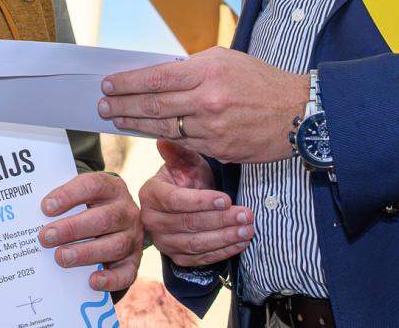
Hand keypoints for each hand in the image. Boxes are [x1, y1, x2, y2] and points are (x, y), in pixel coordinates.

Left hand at [36, 171, 141, 292]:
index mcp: (111, 188)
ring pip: (115, 245)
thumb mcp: (82, 197)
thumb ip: (64, 202)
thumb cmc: (90, 208)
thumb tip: (34, 216)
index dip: (69, 195)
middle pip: (103, 219)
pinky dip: (111, 279)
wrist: (116, 224)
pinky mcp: (134, 261)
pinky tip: (92, 281)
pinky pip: (127, 272)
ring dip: (85, 253)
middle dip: (72, 229)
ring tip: (60, 257)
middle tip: (45, 237)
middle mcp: (126, 211)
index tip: (46, 207)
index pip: (93, 185)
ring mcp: (132, 237)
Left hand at [98, 46, 306, 163]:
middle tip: (102, 106)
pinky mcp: (220, 149)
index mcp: (208, 71)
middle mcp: (207, 100)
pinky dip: (162, 137)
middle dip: (122, 105)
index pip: (156, 77)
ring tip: (116, 120)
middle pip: (154, 104)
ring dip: (135, 124)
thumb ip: (192, 68)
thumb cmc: (261, 80)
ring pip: (164, 127)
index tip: (107, 84)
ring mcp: (213, 128)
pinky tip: (147, 132)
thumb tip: (158, 76)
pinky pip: (184, 143)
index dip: (127, 82)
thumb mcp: (226, 60)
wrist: (298, 112)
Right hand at [139, 140, 252, 267]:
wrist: (187, 200)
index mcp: (151, 194)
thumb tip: (163, 141)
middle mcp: (152, 221)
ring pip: (196, 244)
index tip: (226, 199)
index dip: (201, 201)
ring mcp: (164, 242)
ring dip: (225, 237)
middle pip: (188, 223)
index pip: (175, 200)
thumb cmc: (187, 177)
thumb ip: (177, 152)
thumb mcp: (185, 161)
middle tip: (246, 214)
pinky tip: (240, 243)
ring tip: (248, 230)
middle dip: (221, 219)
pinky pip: (201, 259)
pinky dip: (223, 252)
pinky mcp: (177, 258)